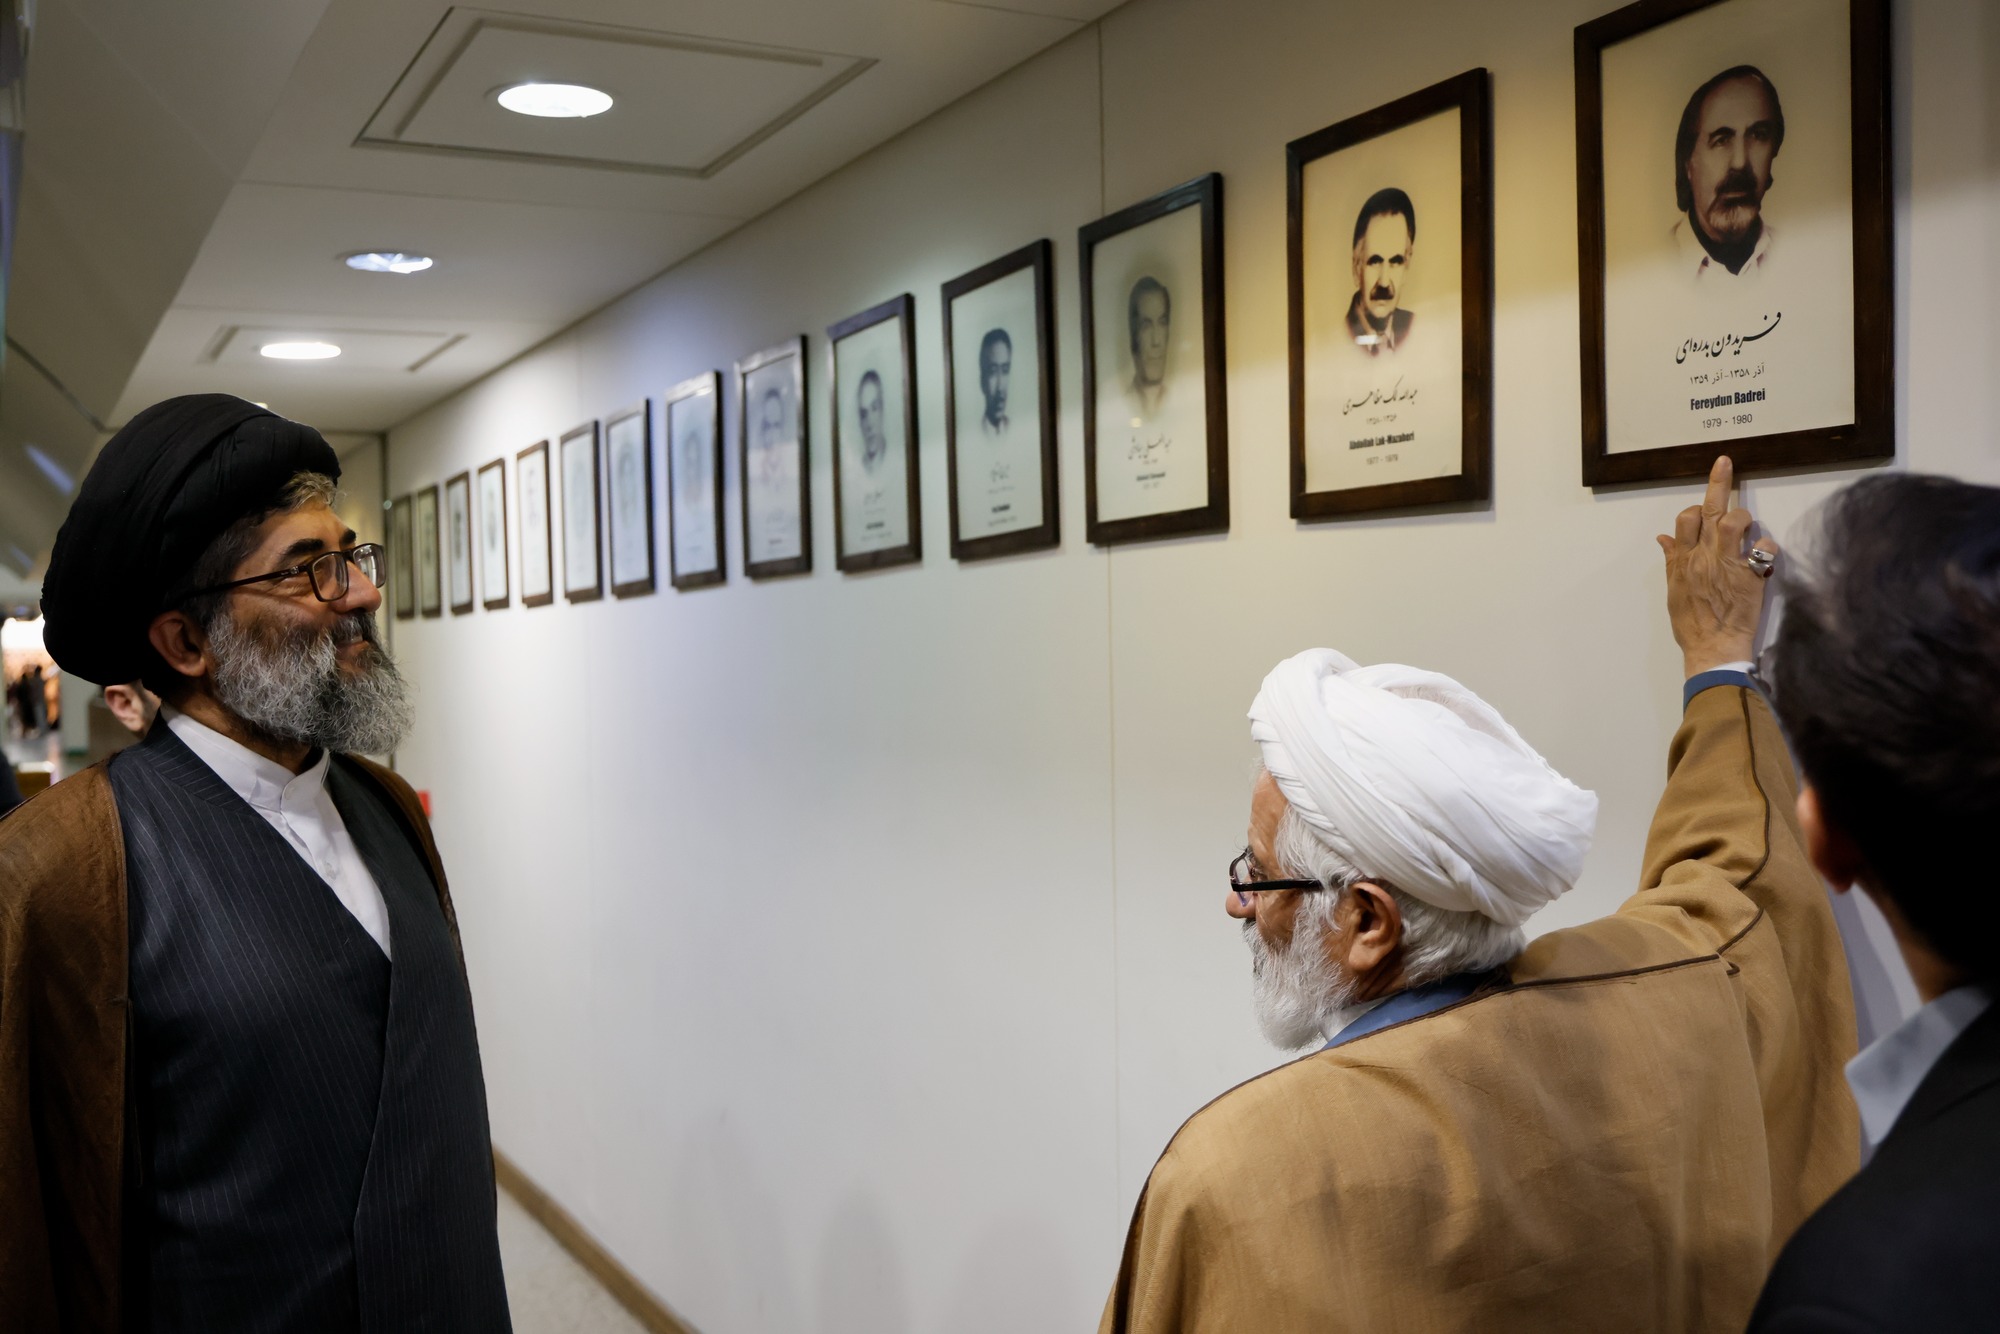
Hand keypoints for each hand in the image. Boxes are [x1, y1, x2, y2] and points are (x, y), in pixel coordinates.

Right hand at [1656, 455, 1776, 678]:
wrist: (1713, 650)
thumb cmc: (1693, 627)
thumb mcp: (1674, 593)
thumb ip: (1672, 562)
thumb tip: (1663, 538)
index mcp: (1684, 562)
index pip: (1684, 521)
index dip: (1693, 506)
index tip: (1702, 502)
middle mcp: (1703, 558)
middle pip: (1708, 511)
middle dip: (1717, 483)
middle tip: (1724, 461)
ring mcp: (1727, 565)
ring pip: (1733, 521)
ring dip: (1742, 515)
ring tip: (1747, 523)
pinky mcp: (1750, 576)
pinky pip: (1763, 550)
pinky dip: (1767, 547)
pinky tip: (1766, 553)